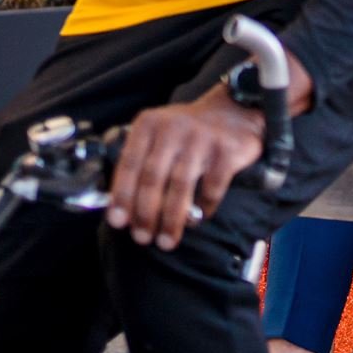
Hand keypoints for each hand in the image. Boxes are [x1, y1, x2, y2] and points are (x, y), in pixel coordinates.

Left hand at [104, 51, 315, 249]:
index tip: (117, 222)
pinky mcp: (227, 150)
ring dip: (171, 219)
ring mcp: (202, 138)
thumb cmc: (188, 132)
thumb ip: (140, 162)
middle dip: (145, 213)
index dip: (122, 195)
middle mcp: (173, 127)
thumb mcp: (158, 134)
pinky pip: (212, 187)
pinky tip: (199, 219)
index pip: (129, 163)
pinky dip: (204, 208)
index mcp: (149, 124)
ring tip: (166, 241)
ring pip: (180, 186)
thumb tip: (122, 208)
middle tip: (141, 238)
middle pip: (153, 177)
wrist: (236, 110)